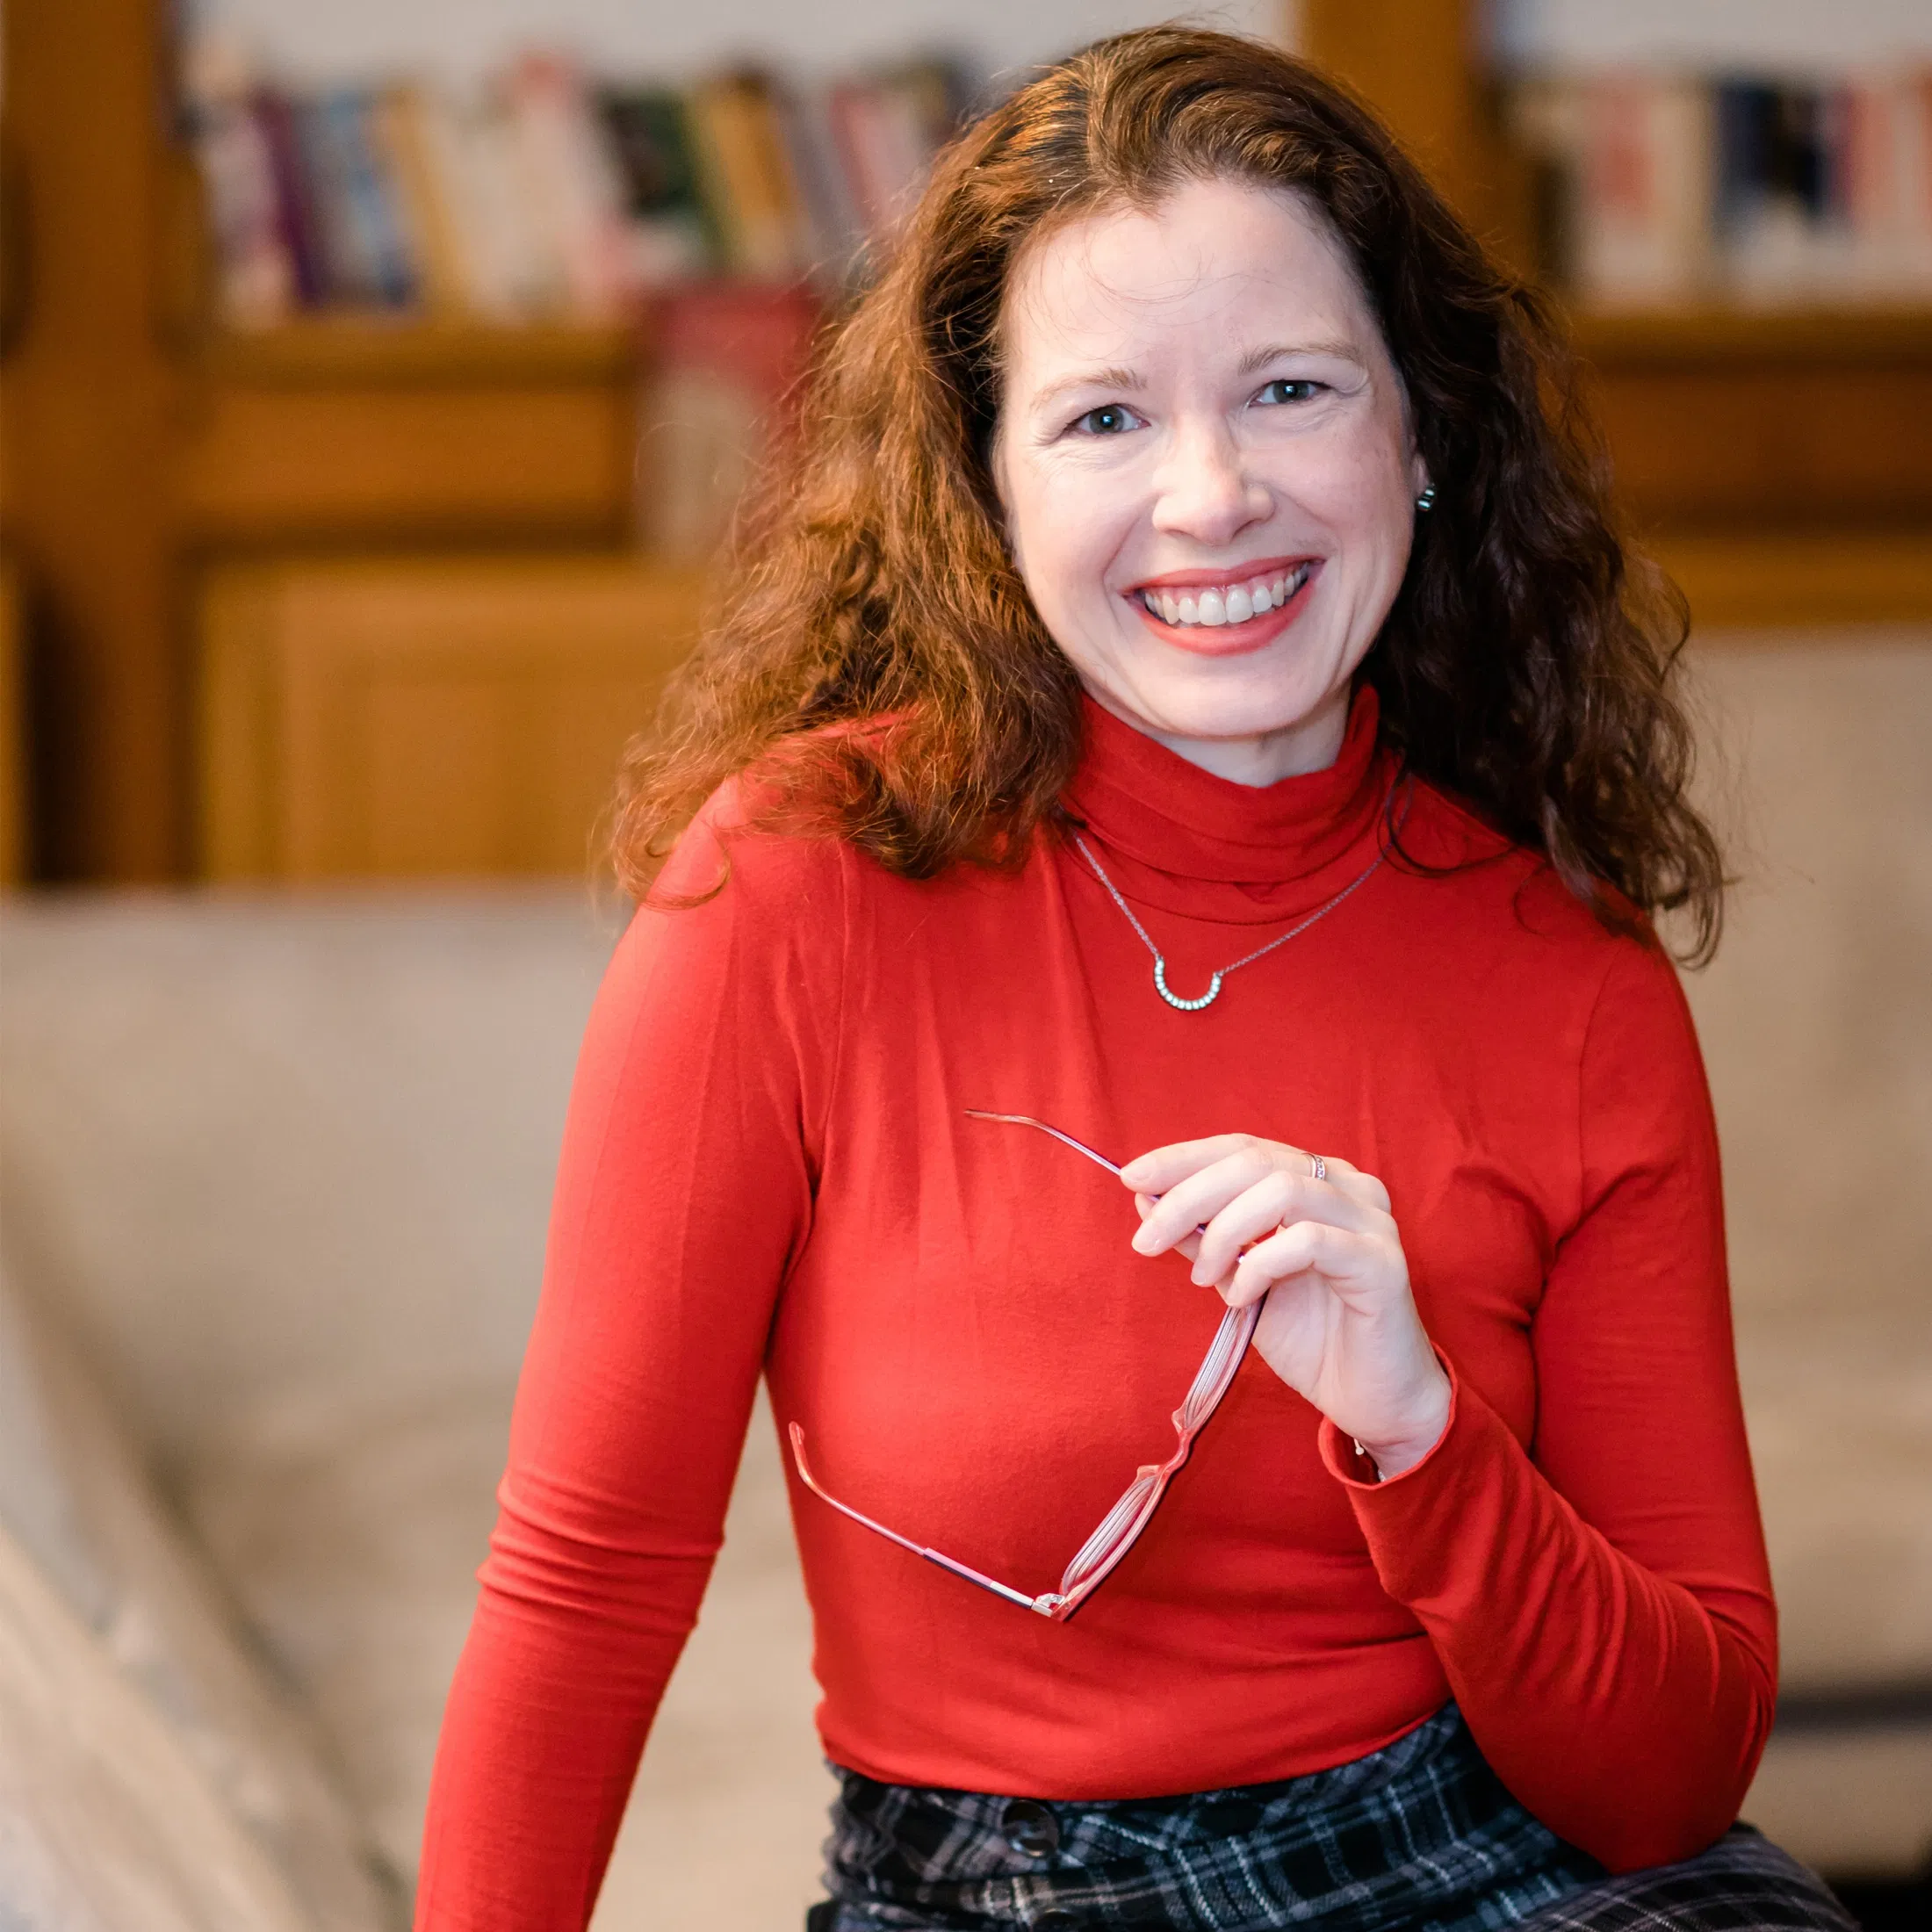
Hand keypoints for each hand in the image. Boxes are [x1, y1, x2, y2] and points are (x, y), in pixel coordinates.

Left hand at [1119, 1134, 1449, 1477]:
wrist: (1373, 1400)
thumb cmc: (1312, 1337)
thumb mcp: (1239, 1279)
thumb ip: (1201, 1237)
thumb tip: (1145, 1197)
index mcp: (1315, 1179)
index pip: (1242, 1148)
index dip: (1183, 1158)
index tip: (1132, 1177)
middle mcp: (1348, 1186)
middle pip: (1255, 1161)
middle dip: (1188, 1195)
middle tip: (1145, 1239)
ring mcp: (1371, 1220)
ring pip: (1281, 1189)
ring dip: (1223, 1231)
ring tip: (1202, 1278)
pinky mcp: (1382, 1261)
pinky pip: (1307, 1240)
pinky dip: (1259, 1264)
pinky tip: (1240, 1295)